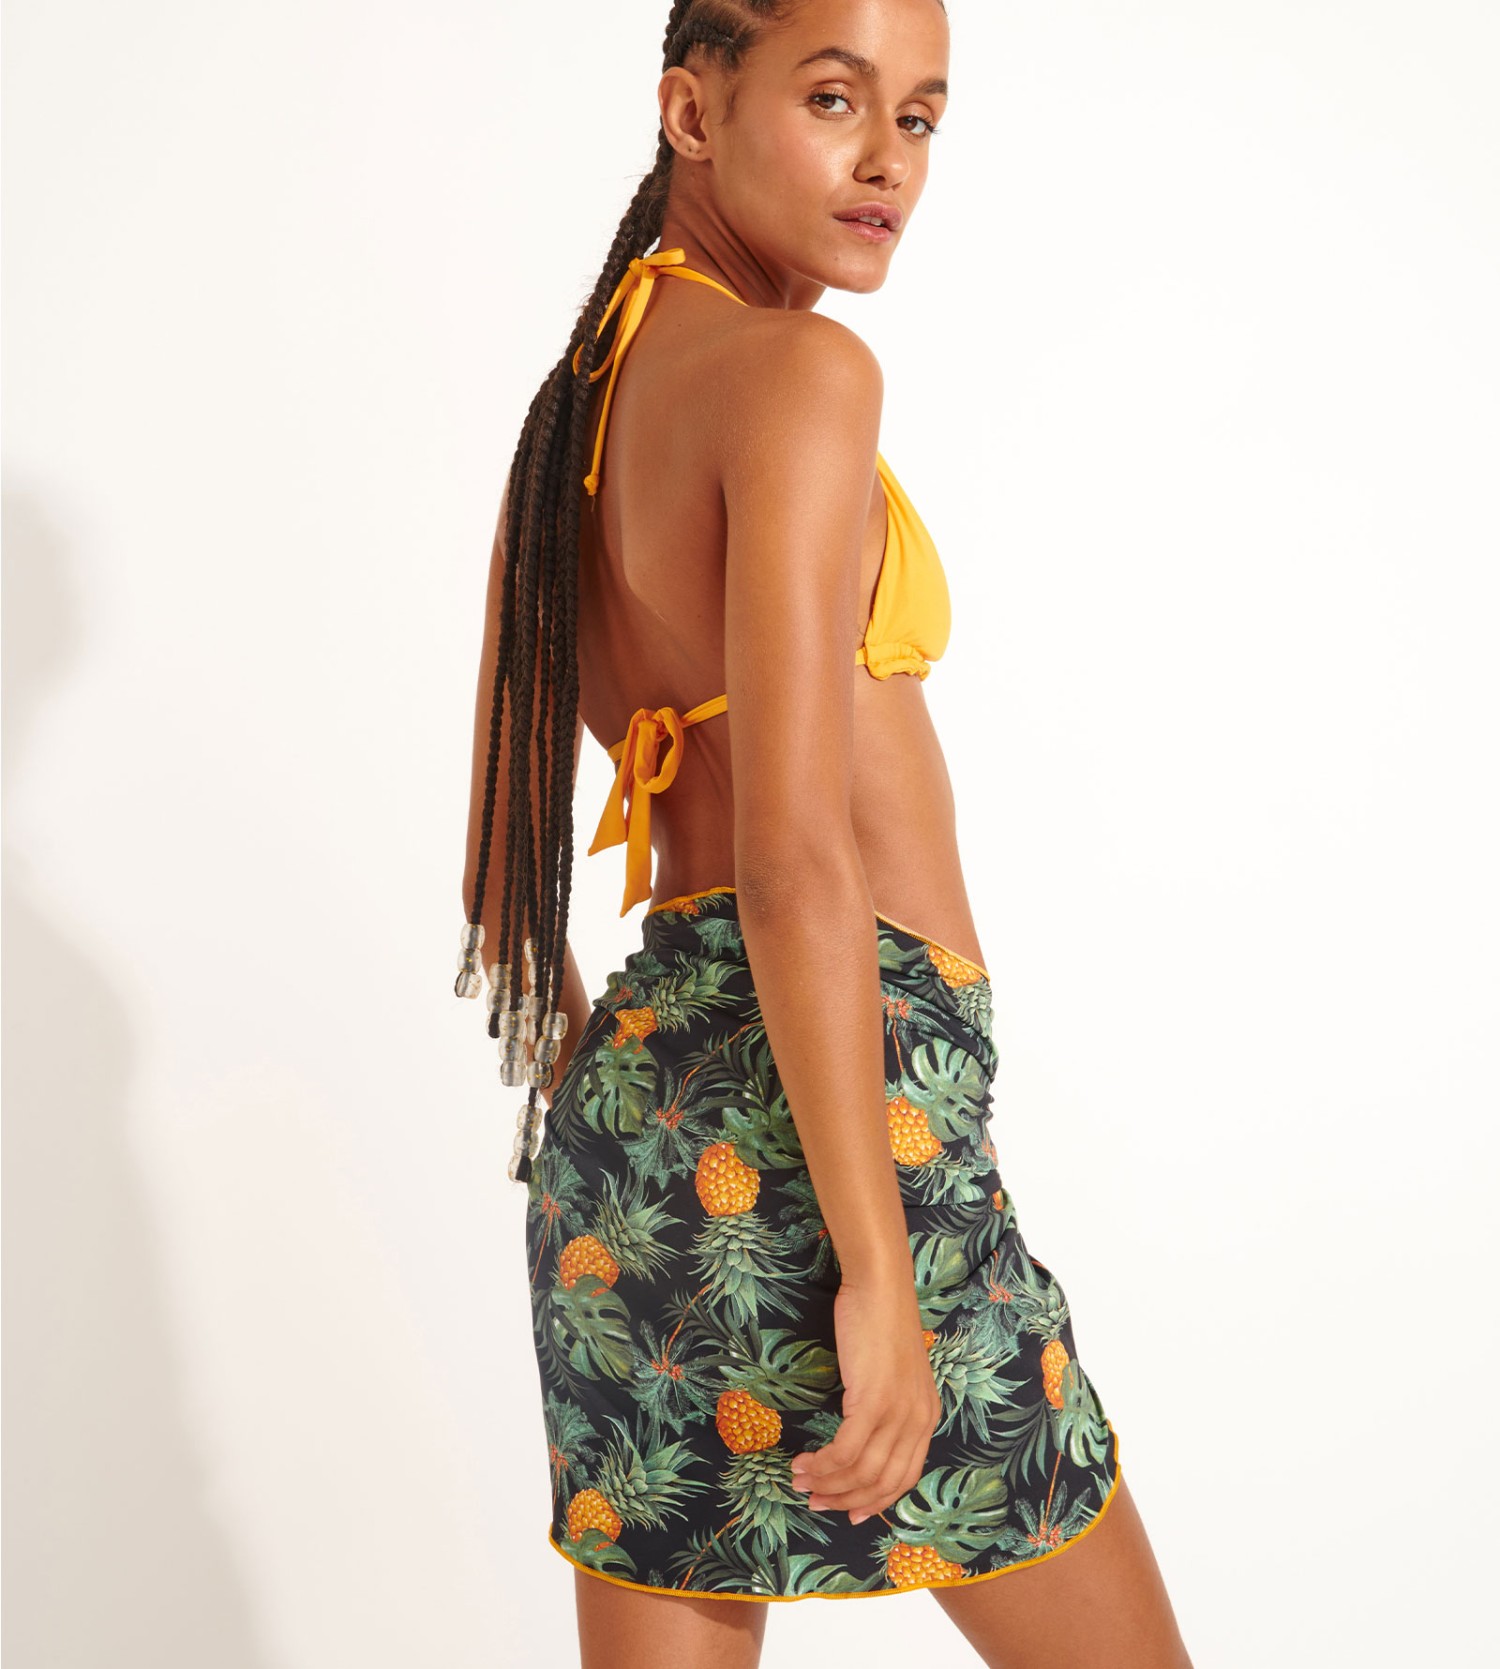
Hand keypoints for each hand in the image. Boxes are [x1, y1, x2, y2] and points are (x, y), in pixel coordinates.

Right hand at [790, 1276, 940, 1524]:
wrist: (880, 1287)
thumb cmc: (881, 1322)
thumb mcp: (894, 1374)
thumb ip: (888, 1407)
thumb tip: (862, 1437)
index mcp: (927, 1417)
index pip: (905, 1478)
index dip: (876, 1502)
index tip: (849, 1513)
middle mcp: (918, 1421)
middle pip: (883, 1482)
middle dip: (846, 1500)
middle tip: (816, 1502)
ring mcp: (898, 1413)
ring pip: (862, 1471)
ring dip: (828, 1483)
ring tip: (801, 1481)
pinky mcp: (873, 1401)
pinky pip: (845, 1450)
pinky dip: (823, 1464)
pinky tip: (804, 1462)